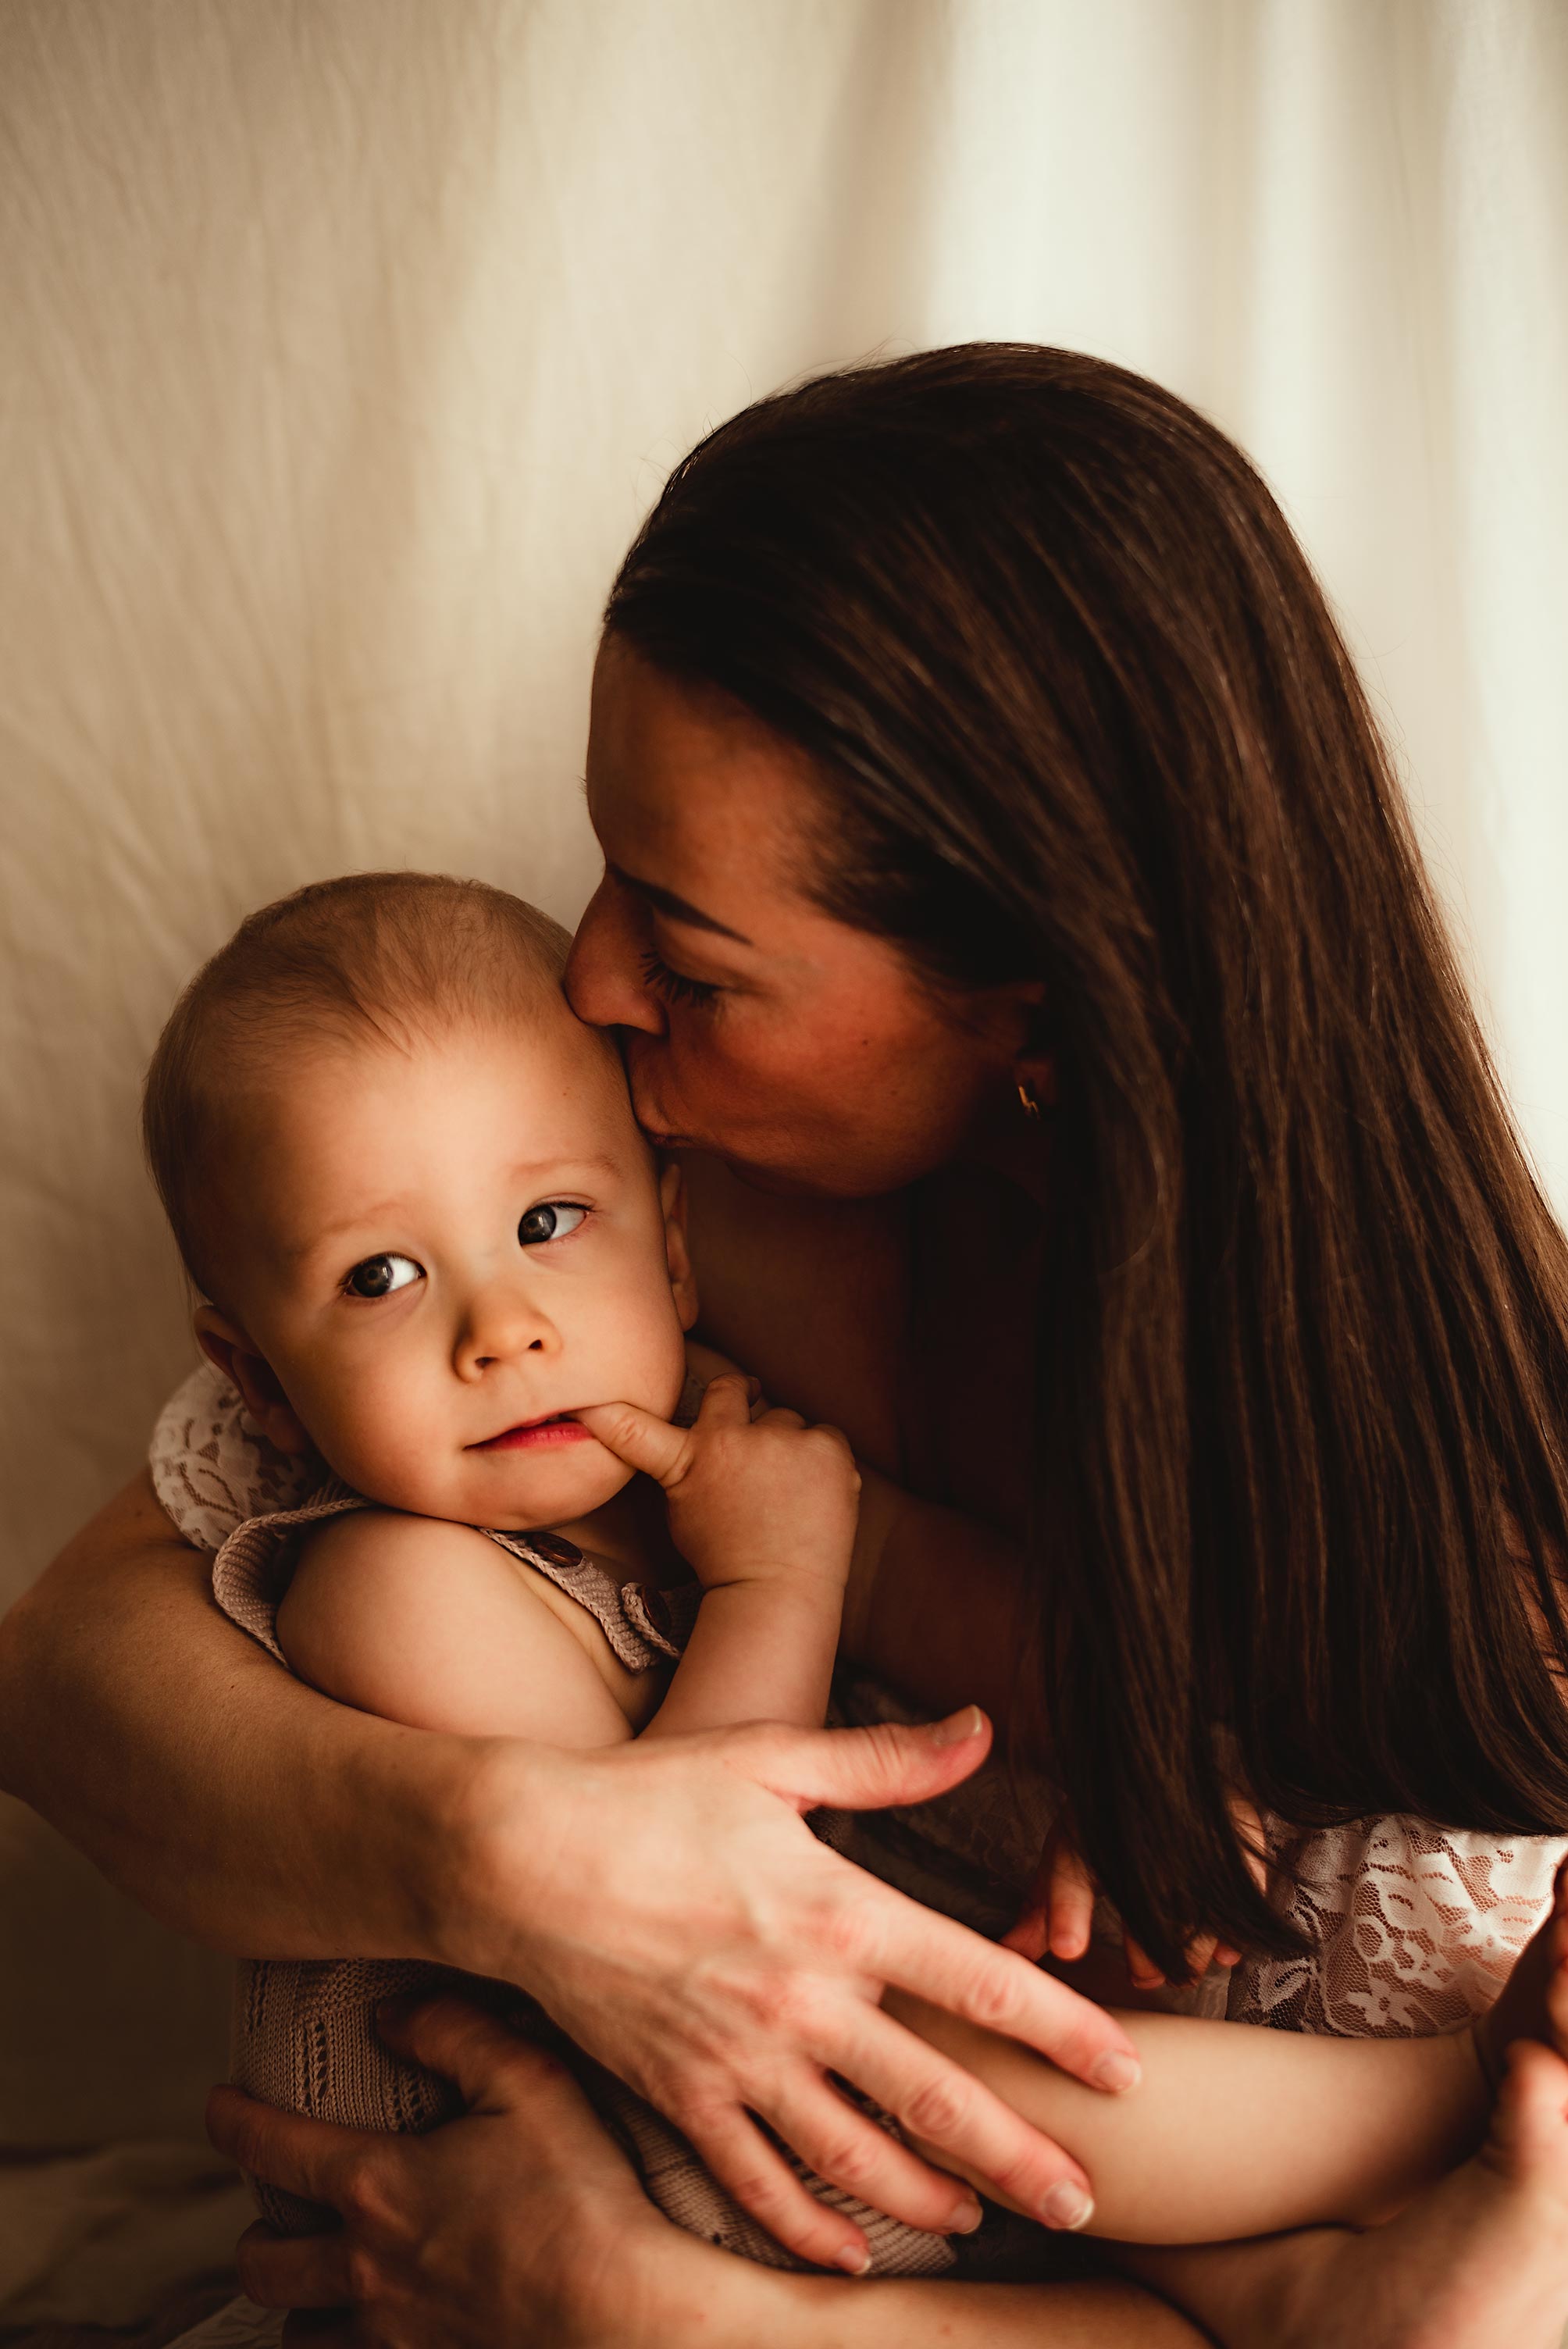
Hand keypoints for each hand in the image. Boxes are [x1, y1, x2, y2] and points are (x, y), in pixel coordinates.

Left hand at [212, 1997, 760, 2348]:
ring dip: (297, 2312)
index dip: (233, 2121)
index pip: (273, 2147)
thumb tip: (391, 2017)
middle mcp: (367, 2268)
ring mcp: (394, 2335)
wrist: (623, 2317)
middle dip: (251, 2240)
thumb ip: (453, 2029)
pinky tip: (370, 2335)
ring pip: (300, 2336)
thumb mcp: (527, 2080)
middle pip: (264, 2265)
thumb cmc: (581, 2194)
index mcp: (379, 2186)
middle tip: (265, 2219)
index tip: (218, 2106)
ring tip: (314, 2291)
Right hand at [451, 1709, 1141, 2267]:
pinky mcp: (679, 2098)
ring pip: (856, 2157)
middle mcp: (803, 2001)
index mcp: (840, 1913)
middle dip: (1021, 2155)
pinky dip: (807, 2230)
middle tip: (1086, 2200)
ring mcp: (740, 2061)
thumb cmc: (647, 1797)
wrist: (516, 1858)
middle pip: (937, 2097)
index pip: (980, 1985)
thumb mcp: (772, 1758)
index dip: (1064, 2031)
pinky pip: (755, 2183)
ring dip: (929, 2200)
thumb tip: (981, 1726)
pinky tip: (850, 2259)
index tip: (1129, 2072)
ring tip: (983, 2224)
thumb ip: (886, 1759)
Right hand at [577, 1371, 858, 1593]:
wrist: (776, 1592)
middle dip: (744, 1405)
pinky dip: (822, 1459)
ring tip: (788, 1490)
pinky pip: (825, 1434)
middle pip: (738, 1390)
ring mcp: (786, 1440)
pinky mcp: (826, 1448)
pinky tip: (815, 1493)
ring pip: (786, 1418)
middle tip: (754, 1444)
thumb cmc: (728, 1557)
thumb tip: (677, 1437)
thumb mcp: (683, 1511)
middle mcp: (737, 1438)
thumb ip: (679, 1465)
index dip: (616, 1410)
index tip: (593, 1405)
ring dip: (786, 1443)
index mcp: (693, 1455)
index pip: (642, 1421)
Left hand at [1001, 1796, 1267, 1987]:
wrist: (1162, 1756)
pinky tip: (1224, 1952)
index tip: (1068, 1950)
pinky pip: (1243, 1890)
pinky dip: (1234, 1931)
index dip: (1068, 1913)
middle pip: (1145, 1900)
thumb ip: (1043, 1907)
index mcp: (1090, 1821)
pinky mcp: (1240, 1828)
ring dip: (1190, 1951)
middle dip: (1146, 1952)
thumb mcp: (1072, 1853)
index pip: (1072, 1868)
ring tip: (1181, 1969)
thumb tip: (1009, 1953)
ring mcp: (1194, 1824)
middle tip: (1143, 1975)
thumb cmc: (1111, 1819)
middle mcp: (1142, 1819)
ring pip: (1197, 1904)